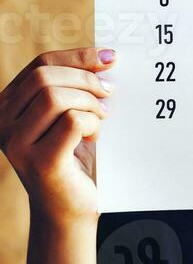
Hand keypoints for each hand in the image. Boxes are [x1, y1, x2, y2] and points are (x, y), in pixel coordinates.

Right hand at [0, 47, 114, 224]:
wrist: (70, 206)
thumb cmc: (73, 155)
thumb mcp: (68, 112)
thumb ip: (74, 85)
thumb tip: (105, 58)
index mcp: (7, 104)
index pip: (41, 63)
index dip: (78, 56)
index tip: (110, 58)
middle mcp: (2, 122)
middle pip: (45, 76)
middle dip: (85, 80)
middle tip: (108, 95)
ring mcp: (16, 143)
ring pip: (55, 97)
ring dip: (89, 103)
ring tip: (100, 120)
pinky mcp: (39, 161)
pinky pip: (71, 122)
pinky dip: (91, 123)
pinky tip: (94, 137)